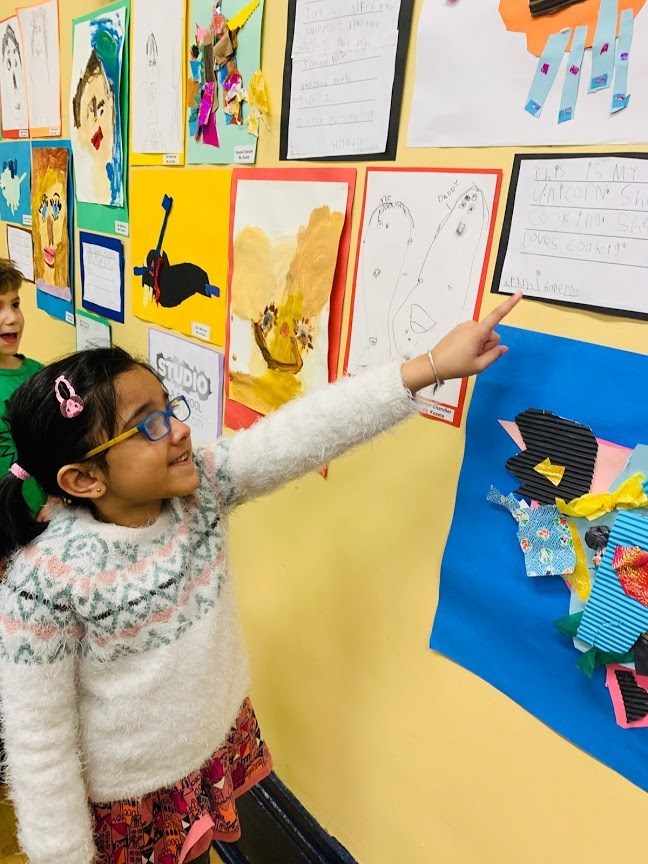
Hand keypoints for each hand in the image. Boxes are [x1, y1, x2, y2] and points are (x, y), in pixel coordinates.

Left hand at [401, 293, 521, 393]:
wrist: (434, 365)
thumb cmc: (455, 365)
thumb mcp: (479, 366)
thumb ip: (494, 355)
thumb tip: (504, 348)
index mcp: (478, 332)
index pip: (498, 316)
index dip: (509, 304)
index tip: (519, 293)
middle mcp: (472, 325)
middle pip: (492, 335)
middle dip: (487, 346)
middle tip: (474, 357)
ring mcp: (465, 326)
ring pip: (483, 336)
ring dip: (479, 346)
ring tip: (466, 355)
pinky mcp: (460, 329)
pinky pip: (474, 335)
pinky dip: (473, 344)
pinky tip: (463, 352)